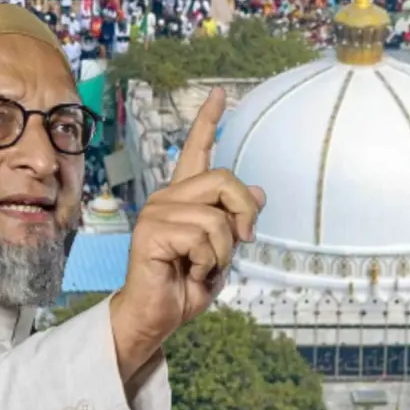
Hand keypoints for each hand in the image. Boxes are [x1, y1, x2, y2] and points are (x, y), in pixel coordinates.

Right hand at [110, 87, 265, 382]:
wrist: (159, 315)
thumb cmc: (186, 284)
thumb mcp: (223, 250)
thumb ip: (236, 221)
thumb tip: (258, 192)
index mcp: (184, 197)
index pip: (197, 150)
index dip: (208, 121)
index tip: (221, 94)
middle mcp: (167, 197)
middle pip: (225, 180)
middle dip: (244, 215)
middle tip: (243, 243)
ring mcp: (157, 212)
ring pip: (217, 217)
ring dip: (223, 252)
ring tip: (202, 267)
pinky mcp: (151, 231)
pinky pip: (203, 238)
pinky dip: (208, 262)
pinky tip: (188, 272)